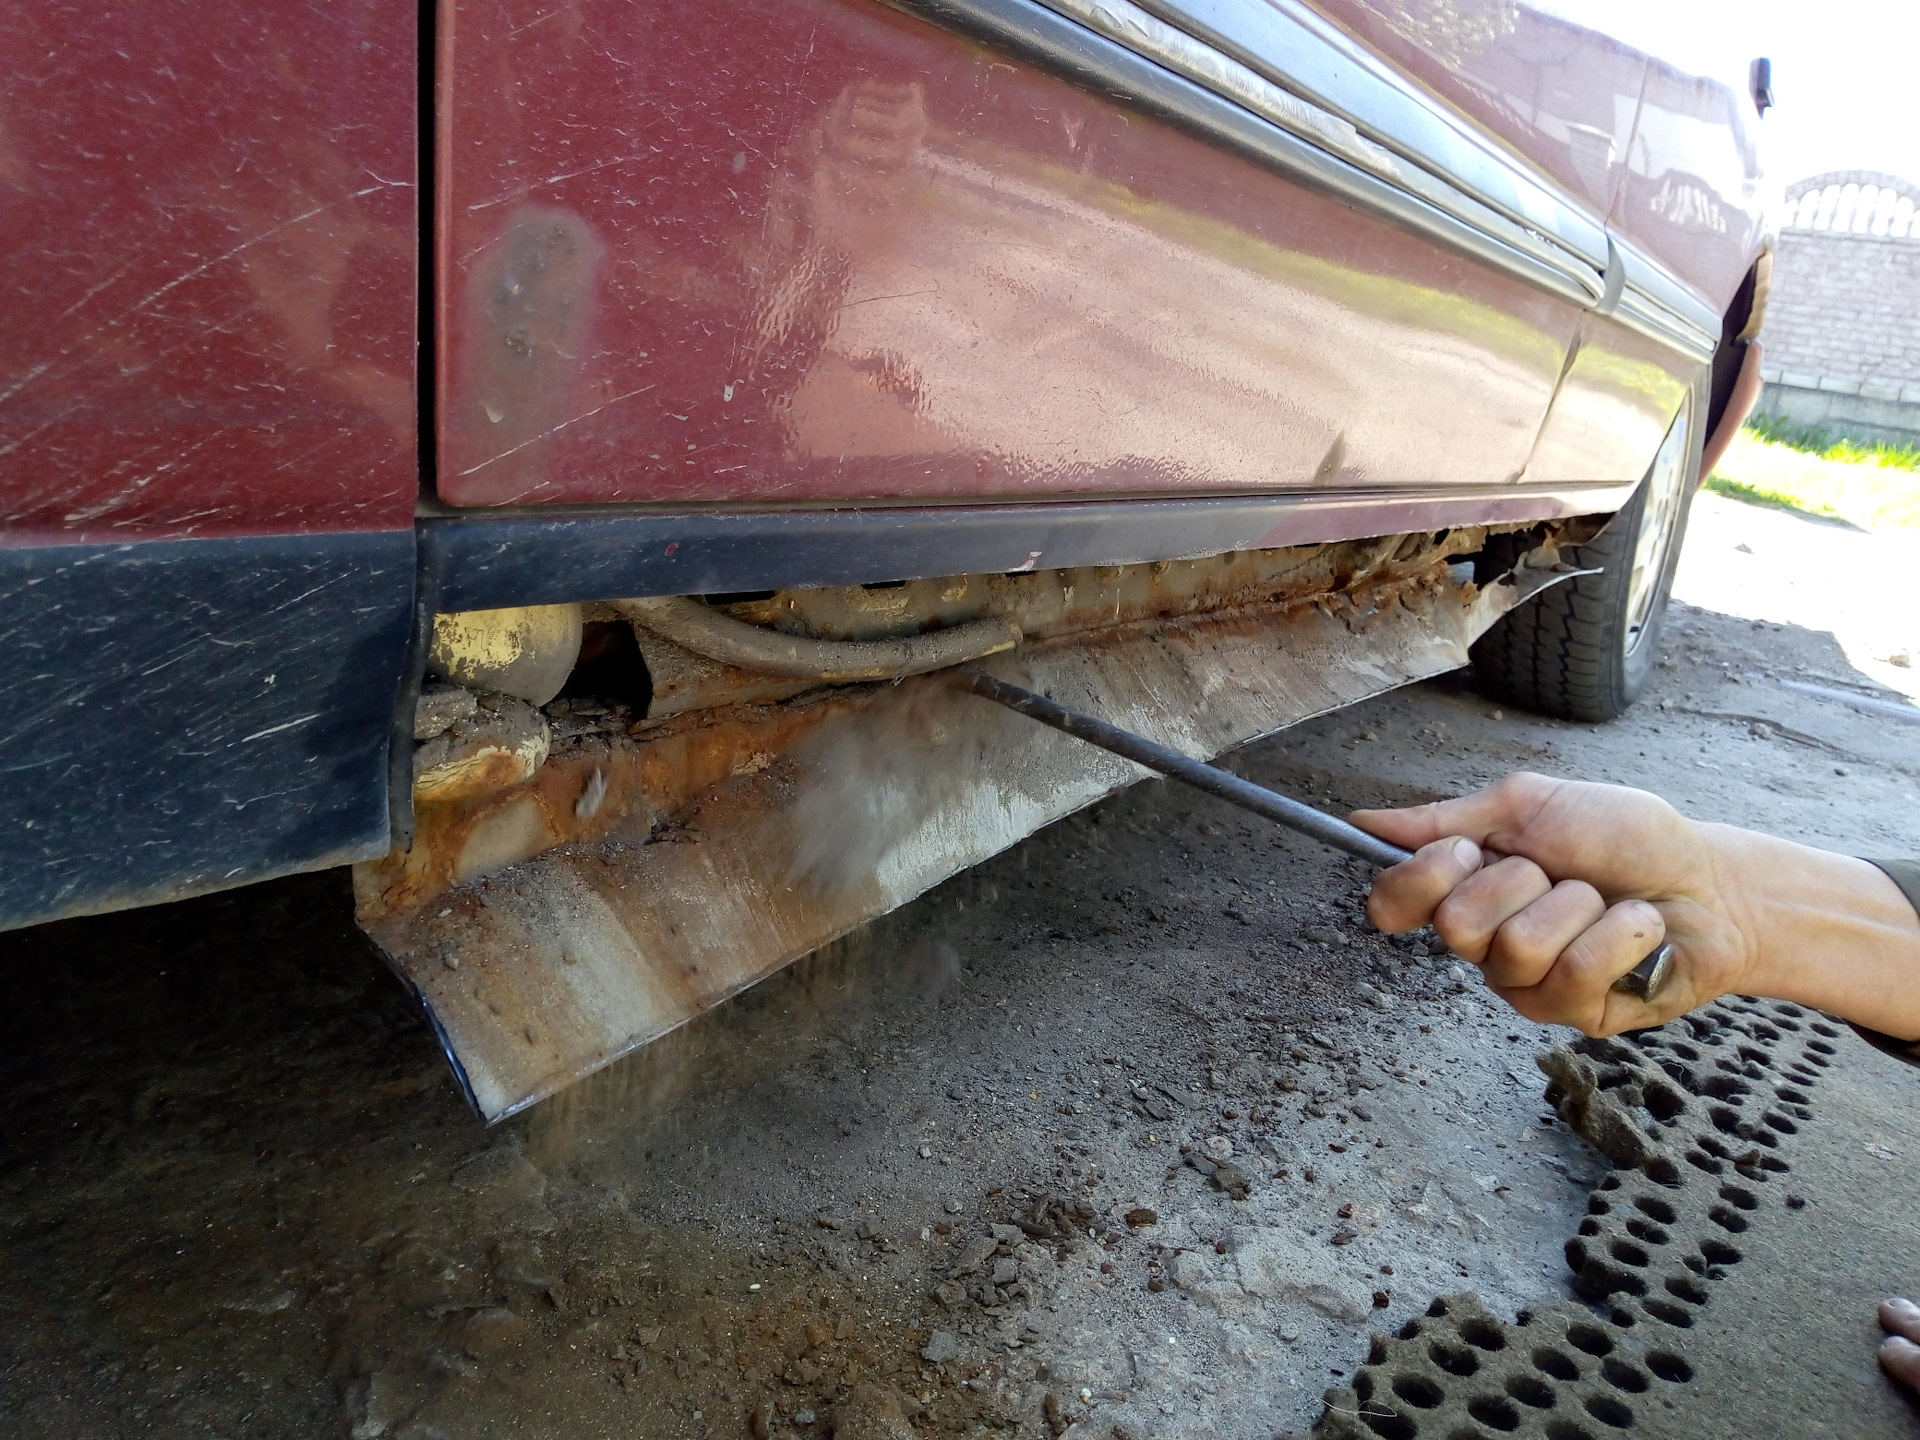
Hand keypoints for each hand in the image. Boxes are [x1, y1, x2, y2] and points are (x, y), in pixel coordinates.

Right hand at [1350, 772, 1751, 1035]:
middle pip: (1455, 926)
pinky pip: (1574, 971)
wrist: (1711, 881)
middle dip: (1519, 882)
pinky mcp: (1575, 1014)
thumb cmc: (1625, 839)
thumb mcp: (1530, 806)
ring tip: (1605, 902)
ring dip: (1577, 907)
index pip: (1390, 904)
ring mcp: (1527, 986)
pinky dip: (1617, 934)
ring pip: (1517, 949)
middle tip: (1559, 873)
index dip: (1420, 878)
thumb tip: (1365, 819)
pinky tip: (1638, 930)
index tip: (1468, 850)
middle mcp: (1484, 945)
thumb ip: (1445, 818)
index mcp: (1464, 890)